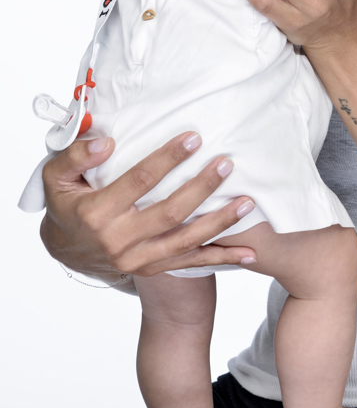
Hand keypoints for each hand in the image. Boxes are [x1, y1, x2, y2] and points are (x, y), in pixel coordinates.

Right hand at [40, 133, 257, 279]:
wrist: (66, 249)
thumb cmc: (67, 202)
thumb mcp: (55, 176)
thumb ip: (76, 155)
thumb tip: (106, 142)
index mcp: (97, 212)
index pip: (140, 180)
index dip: (168, 158)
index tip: (194, 138)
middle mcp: (119, 240)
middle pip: (170, 211)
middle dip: (201, 187)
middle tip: (226, 164)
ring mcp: (138, 259)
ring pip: (186, 241)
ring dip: (220, 222)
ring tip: (247, 202)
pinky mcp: (152, 268)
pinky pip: (191, 264)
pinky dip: (222, 259)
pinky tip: (249, 255)